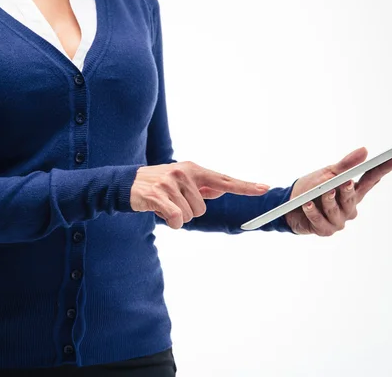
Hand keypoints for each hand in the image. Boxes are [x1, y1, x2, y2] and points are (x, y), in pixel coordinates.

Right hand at [131, 161, 269, 228]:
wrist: (127, 184)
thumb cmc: (159, 184)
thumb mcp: (181, 181)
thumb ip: (202, 186)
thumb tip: (221, 188)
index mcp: (193, 169)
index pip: (224, 179)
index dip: (245, 186)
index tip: (264, 189)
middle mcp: (184, 173)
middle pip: (203, 209)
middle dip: (189, 212)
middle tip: (173, 203)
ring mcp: (170, 183)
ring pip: (190, 216)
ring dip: (178, 217)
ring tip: (165, 205)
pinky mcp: (158, 195)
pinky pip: (177, 219)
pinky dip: (172, 222)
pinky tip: (161, 213)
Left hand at [285, 147, 391, 235]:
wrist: (289, 204)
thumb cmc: (311, 188)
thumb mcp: (327, 173)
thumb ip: (345, 164)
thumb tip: (365, 150)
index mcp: (353, 192)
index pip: (371, 180)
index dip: (383, 170)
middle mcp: (349, 208)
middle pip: (352, 198)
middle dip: (348, 190)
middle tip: (346, 182)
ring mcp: (338, 221)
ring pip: (335, 210)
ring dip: (328, 200)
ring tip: (323, 192)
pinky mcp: (325, 230)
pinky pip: (320, 220)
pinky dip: (313, 211)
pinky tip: (307, 204)